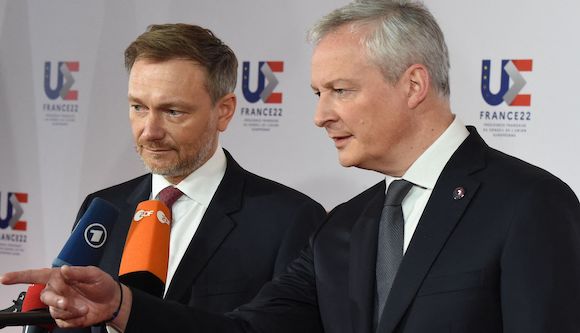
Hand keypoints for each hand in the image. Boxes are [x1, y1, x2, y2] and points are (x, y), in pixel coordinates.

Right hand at [1, 266, 124, 328]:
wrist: (112, 301)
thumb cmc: (102, 284)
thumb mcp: (94, 274)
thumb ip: (78, 272)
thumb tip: (63, 269)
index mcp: (60, 277)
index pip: (36, 275)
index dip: (20, 276)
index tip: (5, 278)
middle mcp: (57, 291)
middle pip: (45, 296)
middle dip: (56, 300)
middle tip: (67, 301)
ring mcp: (60, 305)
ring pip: (53, 310)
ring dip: (68, 310)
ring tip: (83, 308)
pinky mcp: (66, 318)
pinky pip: (62, 321)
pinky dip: (73, 319)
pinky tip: (82, 314)